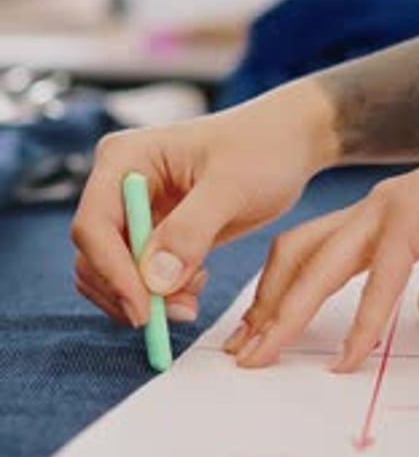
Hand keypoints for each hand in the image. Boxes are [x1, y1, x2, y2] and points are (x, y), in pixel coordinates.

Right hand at [71, 80, 332, 325]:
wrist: (286, 144)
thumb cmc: (262, 149)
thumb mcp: (232, 187)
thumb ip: (191, 231)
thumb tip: (154, 280)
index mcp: (125, 158)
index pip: (94, 225)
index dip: (112, 272)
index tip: (145, 311)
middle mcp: (118, 184)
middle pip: (94, 255)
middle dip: (130, 292)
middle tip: (180, 312)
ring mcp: (133, 210)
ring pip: (111, 273)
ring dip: (146, 298)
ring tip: (194, 296)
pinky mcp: (151, 232)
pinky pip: (136, 276)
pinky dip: (158, 293)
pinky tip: (197, 279)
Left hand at [225, 127, 418, 370]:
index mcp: (374, 224)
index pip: (305, 258)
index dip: (277, 297)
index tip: (257, 339)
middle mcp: (370, 214)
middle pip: (294, 258)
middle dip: (263, 308)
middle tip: (242, 356)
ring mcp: (390, 210)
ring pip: (319, 264)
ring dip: (287, 314)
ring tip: (264, 358)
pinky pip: (381, 275)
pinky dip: (364, 322)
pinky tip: (349, 358)